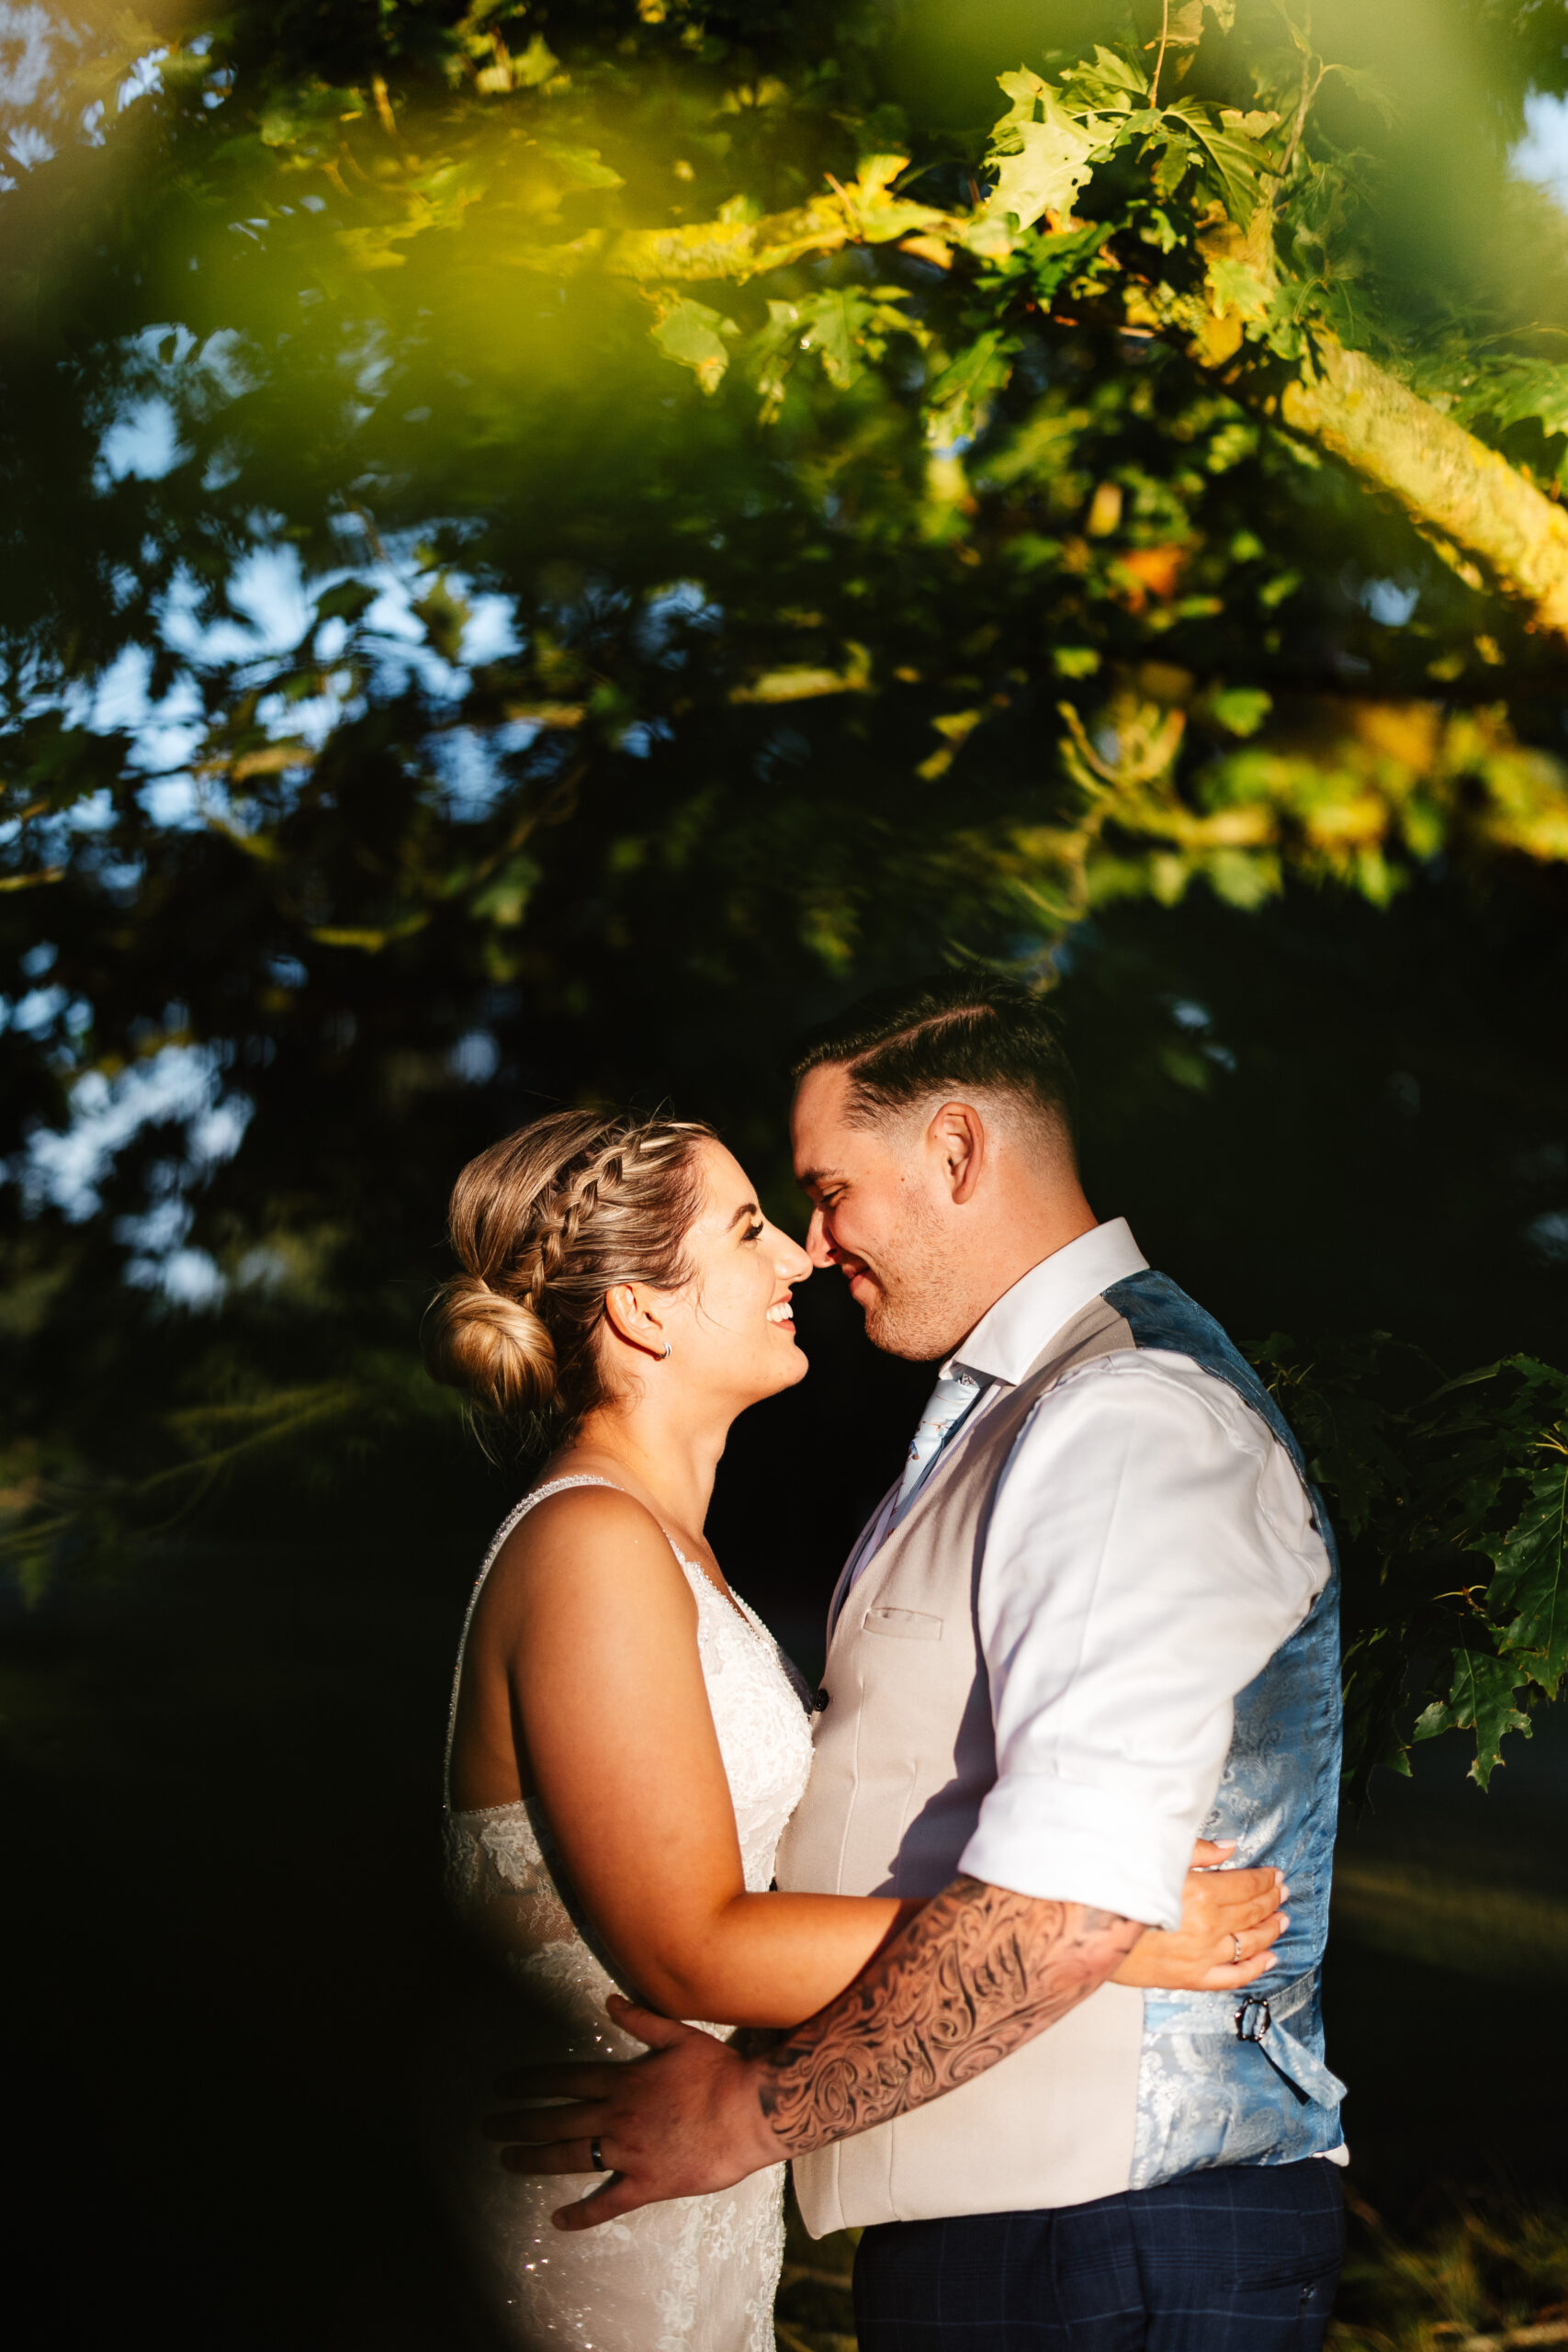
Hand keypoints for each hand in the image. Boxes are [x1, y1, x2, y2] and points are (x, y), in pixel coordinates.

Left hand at [483, 1995, 783, 2231]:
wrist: (750, 2112)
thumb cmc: (718, 2072)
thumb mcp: (679, 2035)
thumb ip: (641, 2021)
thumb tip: (609, 2001)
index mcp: (623, 2080)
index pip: (565, 2080)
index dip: (531, 2083)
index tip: (503, 2086)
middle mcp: (617, 2116)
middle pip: (557, 2120)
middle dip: (517, 2123)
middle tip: (487, 2128)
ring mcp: (628, 2153)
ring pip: (570, 2157)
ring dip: (533, 2159)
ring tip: (507, 2161)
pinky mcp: (646, 2184)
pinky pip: (607, 2203)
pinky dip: (581, 2214)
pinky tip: (558, 2220)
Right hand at [1111, 1839, 1286, 1991]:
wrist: (1087, 1933)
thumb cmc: (1118, 1891)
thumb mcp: (1158, 1859)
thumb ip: (1198, 1852)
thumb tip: (1229, 1848)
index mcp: (1201, 1894)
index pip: (1247, 1886)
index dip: (1265, 1879)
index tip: (1275, 1874)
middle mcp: (1208, 1928)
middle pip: (1252, 1912)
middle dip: (1271, 1900)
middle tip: (1282, 1892)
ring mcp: (1202, 1957)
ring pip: (1250, 1943)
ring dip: (1270, 1930)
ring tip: (1282, 1920)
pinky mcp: (1191, 1979)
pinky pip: (1234, 1976)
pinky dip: (1256, 1967)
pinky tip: (1269, 1958)